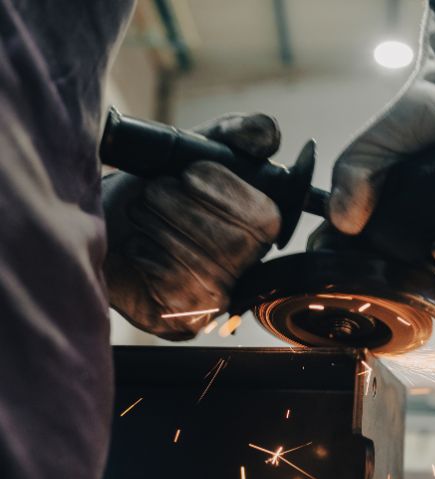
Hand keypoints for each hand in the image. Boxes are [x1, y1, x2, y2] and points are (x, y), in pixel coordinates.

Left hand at [103, 113, 281, 339]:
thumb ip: (239, 133)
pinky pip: (167, 280)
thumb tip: (269, 134)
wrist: (97, 221)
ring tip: (144, 218)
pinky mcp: (178, 322)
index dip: (224, 190)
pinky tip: (137, 248)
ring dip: (156, 222)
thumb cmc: (151, 188)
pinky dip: (142, 252)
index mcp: (258, 235)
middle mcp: (245, 274)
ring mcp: (213, 302)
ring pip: (195, 257)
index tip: (191, 173)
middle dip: (181, 202)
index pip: (266, 219)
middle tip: (157, 194)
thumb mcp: (196, 148)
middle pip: (230, 239)